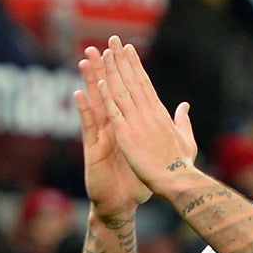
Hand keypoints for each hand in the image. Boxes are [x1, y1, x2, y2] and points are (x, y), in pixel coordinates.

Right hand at [75, 39, 149, 224]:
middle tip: (97, 46)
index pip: (125, 95)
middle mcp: (111, 128)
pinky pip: (87, 129)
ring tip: (85, 61)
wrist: (121, 206)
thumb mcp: (154, 155)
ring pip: (94, 106)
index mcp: (126, 127)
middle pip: (106, 94)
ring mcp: (100, 138)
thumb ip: (164, 133)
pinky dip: (83, 112)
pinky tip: (78, 95)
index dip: (124, 74)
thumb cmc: (135, 183)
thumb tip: (174, 117)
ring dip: (89, 83)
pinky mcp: (93, 151)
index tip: (124, 52)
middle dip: (103, 70)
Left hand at [88, 37, 198, 197]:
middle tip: (112, 39)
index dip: (134, 65)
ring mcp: (137, 123)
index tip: (127, 49)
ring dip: (112, 71)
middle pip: (132, 80)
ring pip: (121, 91)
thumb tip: (184, 105)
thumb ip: (183, 120)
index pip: (144, 83)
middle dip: (121, 59)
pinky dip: (107, 97)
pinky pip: (114, 113)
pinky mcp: (127, 136)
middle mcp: (148, 113)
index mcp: (160, 112)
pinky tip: (99, 83)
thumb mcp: (186, 138)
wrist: (177, 180)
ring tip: (103, 53)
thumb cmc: (182, 164)